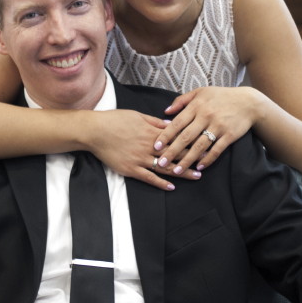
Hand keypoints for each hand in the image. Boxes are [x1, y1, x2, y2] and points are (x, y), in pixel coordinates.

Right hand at [86, 109, 202, 189]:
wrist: (96, 131)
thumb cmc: (115, 120)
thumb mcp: (137, 115)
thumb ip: (155, 121)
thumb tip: (171, 124)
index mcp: (151, 132)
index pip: (176, 138)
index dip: (191, 142)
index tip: (203, 145)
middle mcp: (149, 146)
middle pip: (174, 154)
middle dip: (191, 159)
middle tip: (205, 164)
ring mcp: (140, 158)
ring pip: (165, 167)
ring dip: (181, 172)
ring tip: (195, 176)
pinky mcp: (130, 168)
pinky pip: (149, 177)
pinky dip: (160, 182)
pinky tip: (171, 187)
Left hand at [153, 86, 259, 173]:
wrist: (248, 102)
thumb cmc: (221, 96)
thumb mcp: (201, 92)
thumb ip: (182, 100)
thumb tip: (165, 111)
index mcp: (197, 106)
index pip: (177, 123)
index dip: (165, 136)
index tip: (156, 147)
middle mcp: (206, 116)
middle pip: (186, 137)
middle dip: (172, 152)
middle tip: (160, 163)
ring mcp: (218, 126)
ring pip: (199, 146)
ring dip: (187, 160)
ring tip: (177, 170)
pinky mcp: (229, 135)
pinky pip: (217, 150)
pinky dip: (208, 159)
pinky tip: (199, 167)